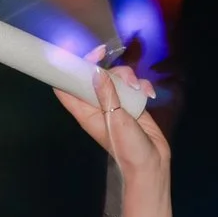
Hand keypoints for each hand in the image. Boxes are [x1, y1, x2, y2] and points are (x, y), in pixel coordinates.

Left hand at [55, 56, 171, 216]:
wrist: (151, 163)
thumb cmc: (127, 147)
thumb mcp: (117, 120)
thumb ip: (108, 96)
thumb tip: (96, 73)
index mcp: (84, 111)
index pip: (65, 87)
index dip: (66, 69)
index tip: (74, 55)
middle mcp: (97, 105)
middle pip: (93, 76)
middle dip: (103, 66)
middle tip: (107, 53)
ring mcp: (115, 103)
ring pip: (116, 78)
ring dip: (127, 76)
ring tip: (137, 88)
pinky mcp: (132, 104)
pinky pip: (133, 86)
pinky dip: (141, 85)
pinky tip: (149, 94)